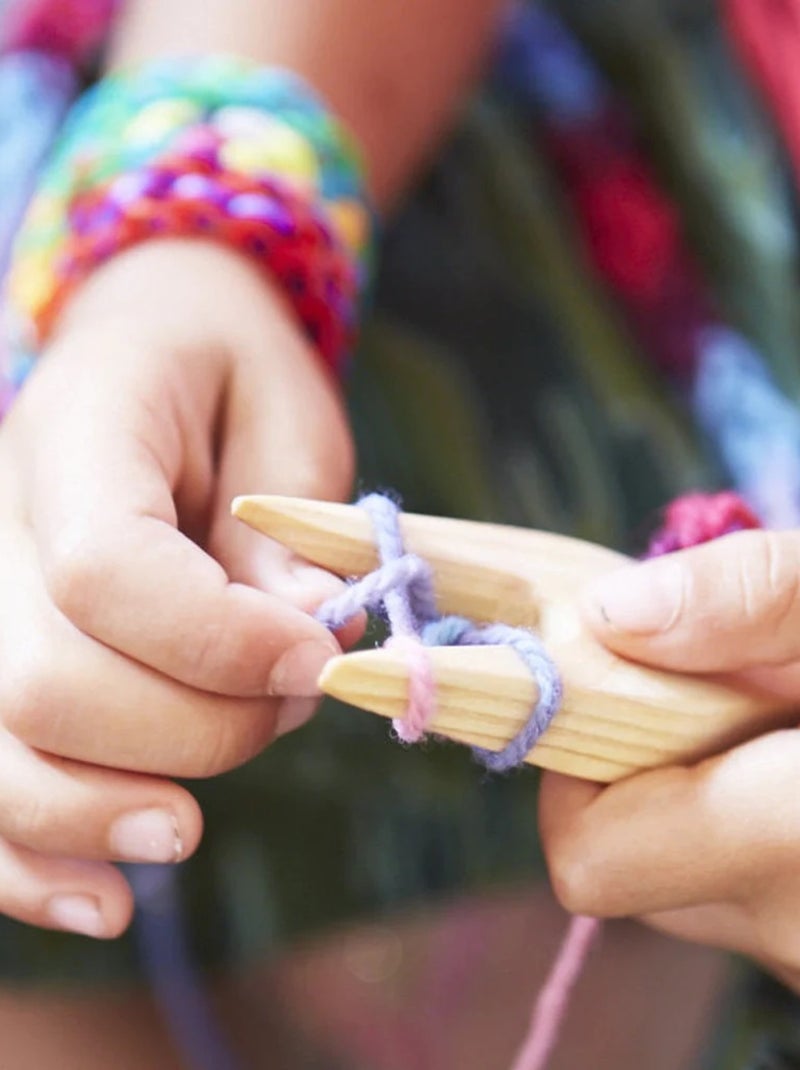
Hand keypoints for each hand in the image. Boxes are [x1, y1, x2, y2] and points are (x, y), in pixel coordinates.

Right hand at [0, 239, 355, 937]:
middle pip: (48, 683)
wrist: (145, 348)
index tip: (317, 661)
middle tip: (290, 706)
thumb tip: (301, 637)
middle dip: (193, 732)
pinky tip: (107, 899)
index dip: (217, 643)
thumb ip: (289, 527)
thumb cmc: (226, 374)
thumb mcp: (285, 413)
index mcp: (78, 435)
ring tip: (189, 828)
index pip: (108, 571)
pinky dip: (29, 859)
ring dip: (99, 815)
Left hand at [539, 529, 799, 990]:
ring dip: (702, 789)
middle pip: (625, 863)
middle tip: (725, 684)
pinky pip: (743, 887)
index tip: (630, 676)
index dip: (582, 760)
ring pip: (683, 875)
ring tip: (785, 718)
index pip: (590, 858)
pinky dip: (749, 822)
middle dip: (645, 764)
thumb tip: (608, 614)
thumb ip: (750, 598)